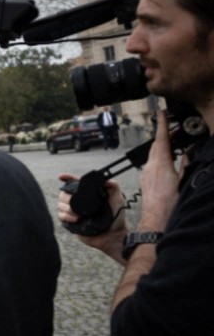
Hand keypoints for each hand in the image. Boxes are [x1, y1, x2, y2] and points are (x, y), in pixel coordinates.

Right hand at [57, 173, 126, 261]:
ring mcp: (74, 212)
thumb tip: (104, 178)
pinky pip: (61, 216)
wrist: (113, 235)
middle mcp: (79, 202)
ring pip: (60, 205)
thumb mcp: (118, 198)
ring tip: (79, 215)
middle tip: (75, 202)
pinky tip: (76, 219)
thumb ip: (113, 186)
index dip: (67, 178)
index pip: (74, 183)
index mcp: (88, 195)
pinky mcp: (70, 222)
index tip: (61, 177)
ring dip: (67, 208)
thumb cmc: (117, 217)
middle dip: (67, 197)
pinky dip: (66, 216)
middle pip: (63, 194)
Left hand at [136, 111, 181, 231]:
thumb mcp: (184, 181)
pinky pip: (151, 164)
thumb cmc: (170, 204)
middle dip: (165, 135)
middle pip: (156, 146)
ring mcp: (146, 174)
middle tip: (174, 129)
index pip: (161, 139)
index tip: (161, 114)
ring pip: (153, 155)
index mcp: (161, 164)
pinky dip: (159, 157)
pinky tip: (166, 161)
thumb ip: (186, 163)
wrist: (156, 221)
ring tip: (173, 143)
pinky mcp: (145, 181)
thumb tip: (189, 150)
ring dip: (162, 146)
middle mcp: (150, 167)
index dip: (162, 125)